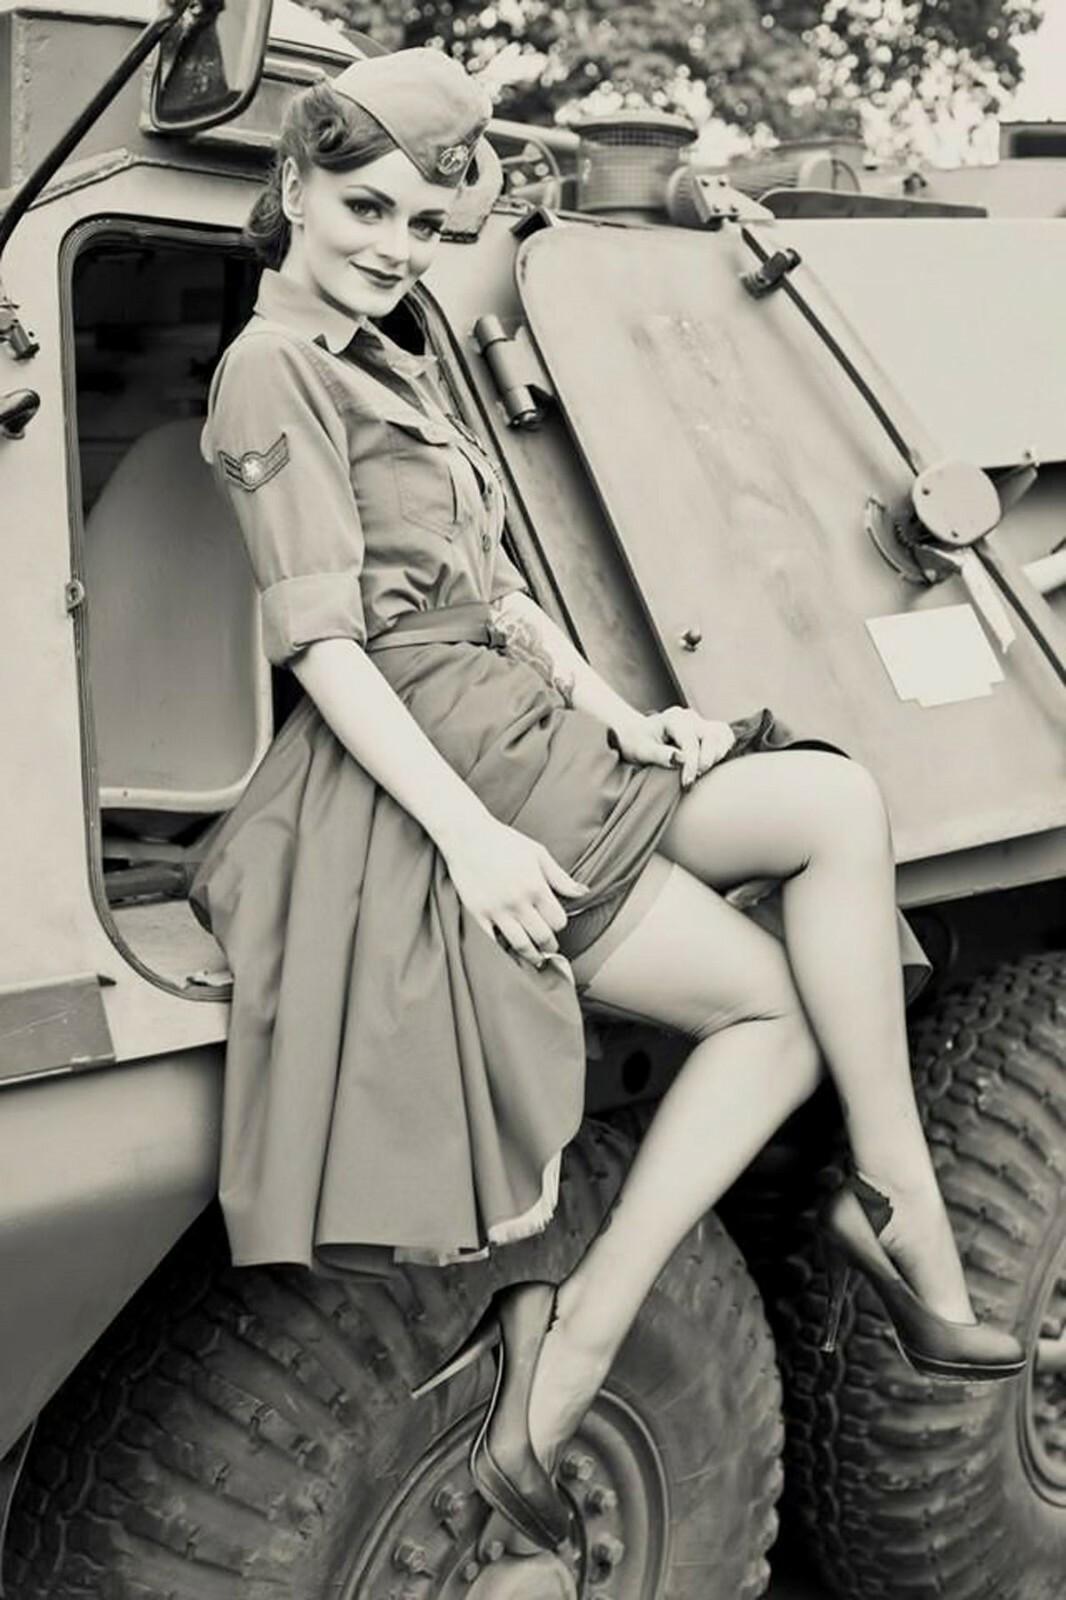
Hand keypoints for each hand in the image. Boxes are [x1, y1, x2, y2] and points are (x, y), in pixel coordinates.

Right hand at [443, 818, 589, 967]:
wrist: (466, 835)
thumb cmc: (504, 841)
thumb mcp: (537, 853)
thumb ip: (561, 877)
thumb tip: (584, 893)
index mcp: (536, 886)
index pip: (558, 921)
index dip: (559, 925)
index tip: (555, 924)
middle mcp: (518, 901)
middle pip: (542, 936)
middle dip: (549, 945)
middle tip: (549, 947)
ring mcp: (497, 910)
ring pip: (520, 944)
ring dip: (531, 955)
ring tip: (535, 957)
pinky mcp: (477, 914)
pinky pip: (492, 942)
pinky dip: (503, 950)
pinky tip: (508, 951)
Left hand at [610, 706, 735, 788]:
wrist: (635, 733)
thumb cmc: (636, 742)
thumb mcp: (641, 750)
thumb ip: (660, 755)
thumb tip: (681, 759)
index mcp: (674, 718)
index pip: (691, 741)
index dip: (691, 764)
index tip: (687, 783)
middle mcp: (690, 717)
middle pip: (712, 736)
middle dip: (707, 760)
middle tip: (694, 779)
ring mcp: (700, 721)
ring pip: (722, 735)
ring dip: (717, 756)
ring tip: (701, 772)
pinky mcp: (706, 729)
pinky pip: (724, 736)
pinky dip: (723, 750)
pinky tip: (711, 764)